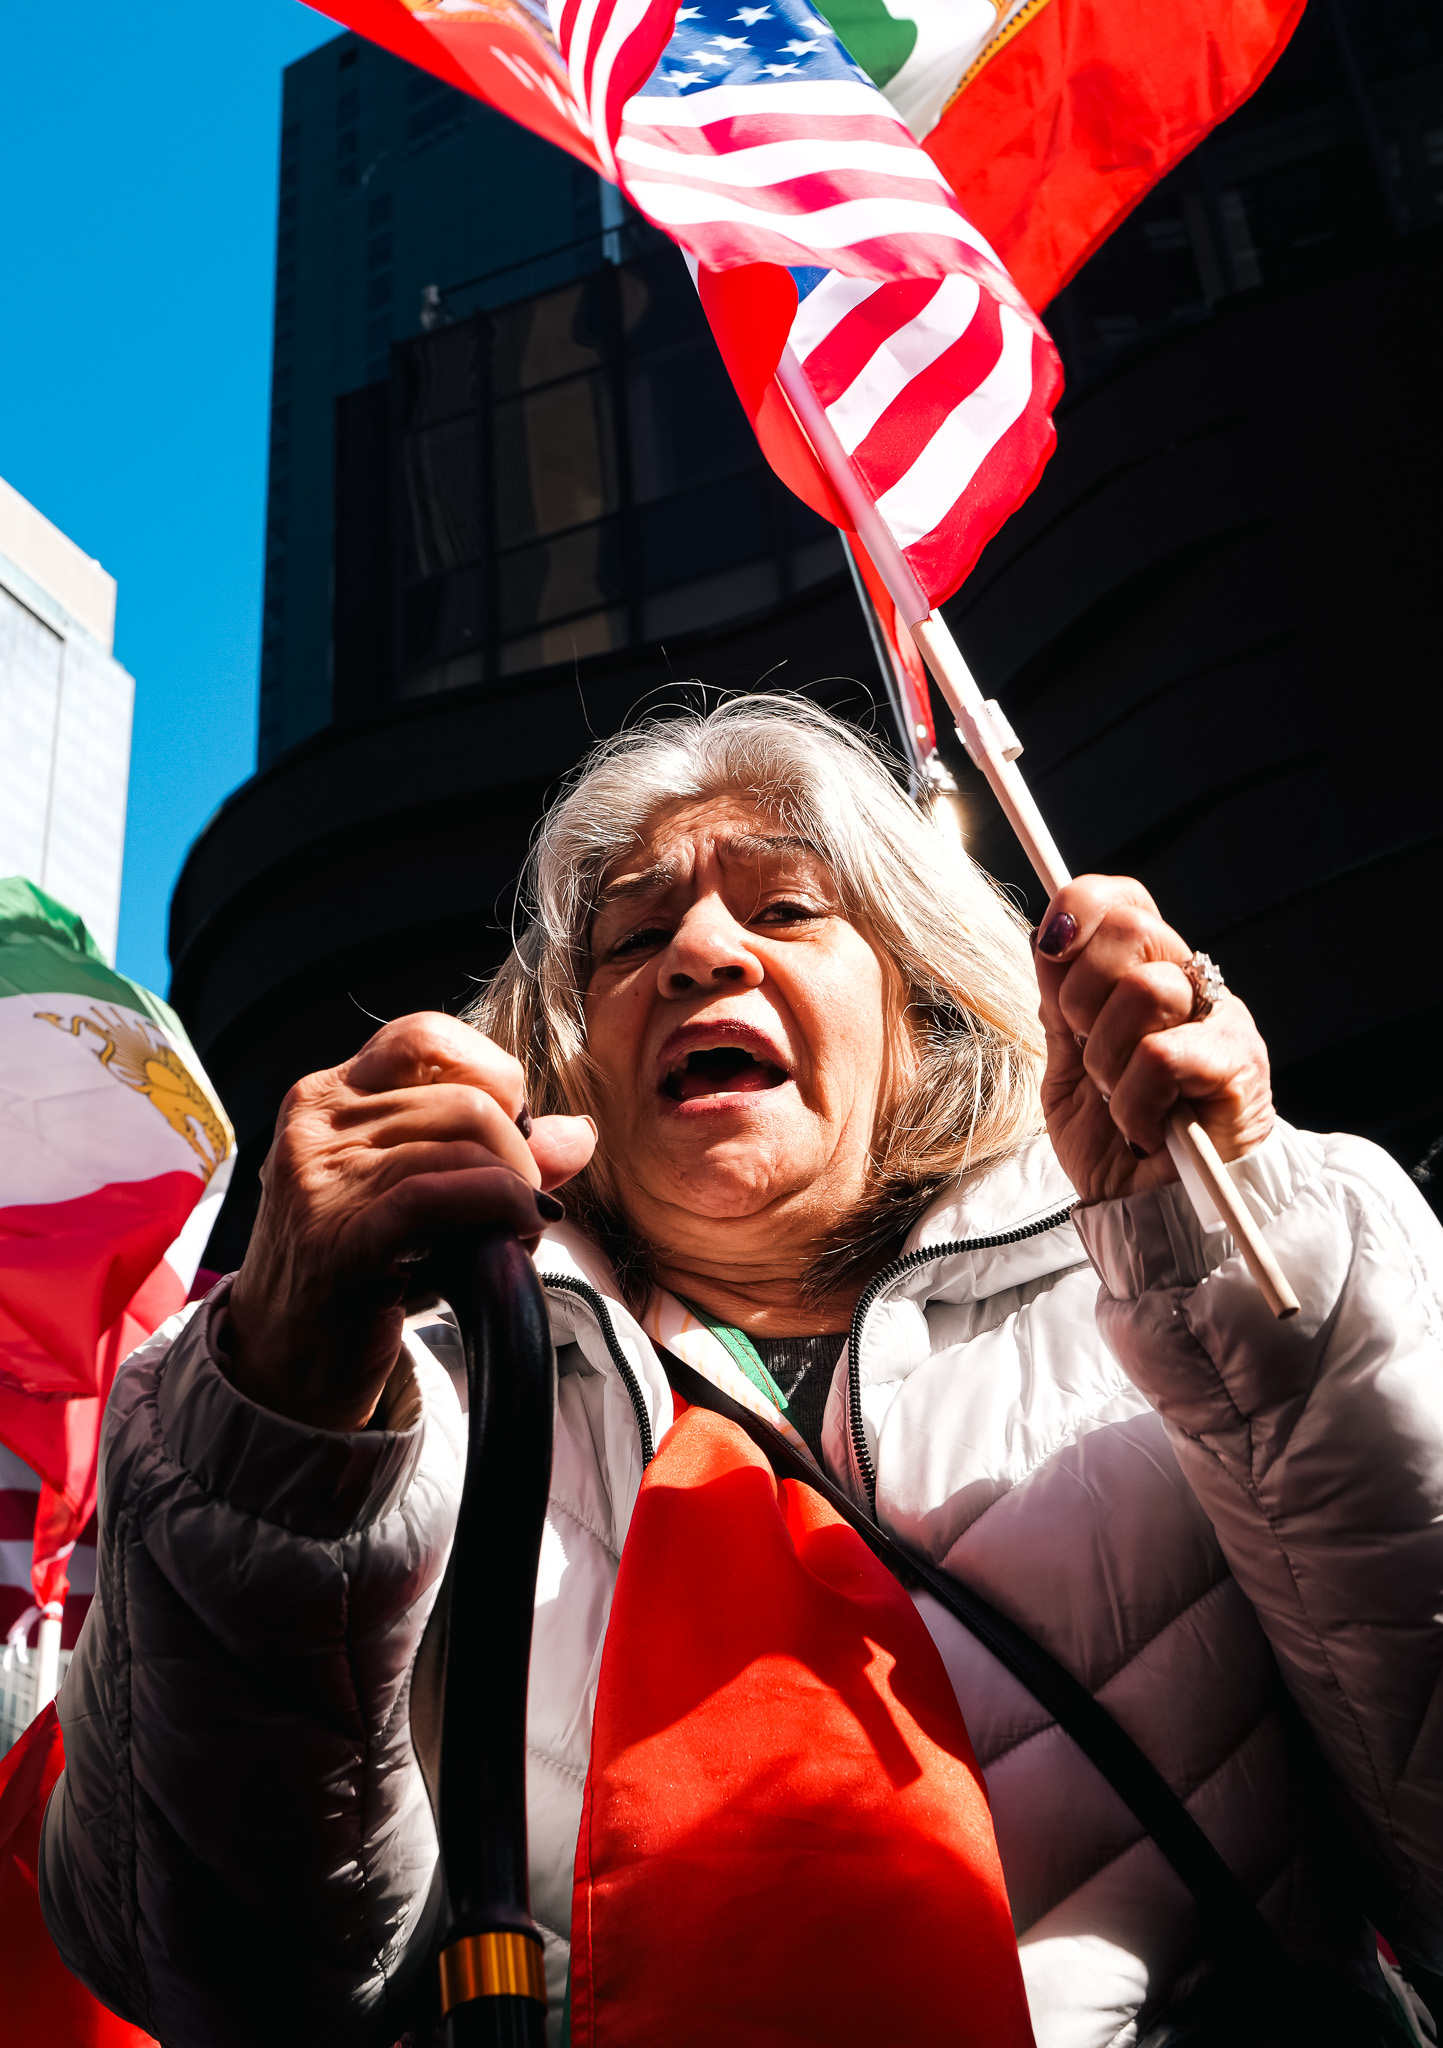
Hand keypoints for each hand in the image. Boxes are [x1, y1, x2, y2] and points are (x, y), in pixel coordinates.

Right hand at [226, 1013, 595, 1430]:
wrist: (284, 1361)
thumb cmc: (357, 1272)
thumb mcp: (424, 1197)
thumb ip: (499, 1155)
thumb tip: (577, 1134)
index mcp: (327, 1096)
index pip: (424, 1035)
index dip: (491, 1071)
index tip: (513, 1124)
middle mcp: (315, 1123)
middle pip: (464, 1095)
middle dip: (519, 1149)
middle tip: (525, 1198)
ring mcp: (321, 1177)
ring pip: (465, 1138)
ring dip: (518, 1185)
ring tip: (517, 1226)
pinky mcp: (340, 1237)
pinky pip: (443, 1192)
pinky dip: (502, 1203)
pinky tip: (519, 1227)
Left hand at [1034, 878, 1273, 1205]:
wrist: (1155, 1215)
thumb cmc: (1116, 1146)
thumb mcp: (1067, 1067)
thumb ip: (1059, 1005)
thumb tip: (1047, 938)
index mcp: (1145, 978)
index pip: (1124, 900)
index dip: (1081, 906)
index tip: (1049, 947)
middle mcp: (1189, 988)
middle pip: (1131, 928)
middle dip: (1081, 996)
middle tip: (1089, 1053)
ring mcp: (1219, 1022)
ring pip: (1143, 991)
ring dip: (1108, 1061)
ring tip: (1121, 1103)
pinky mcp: (1237, 1064)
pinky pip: (1161, 1055)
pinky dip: (1135, 1101)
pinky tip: (1146, 1129)